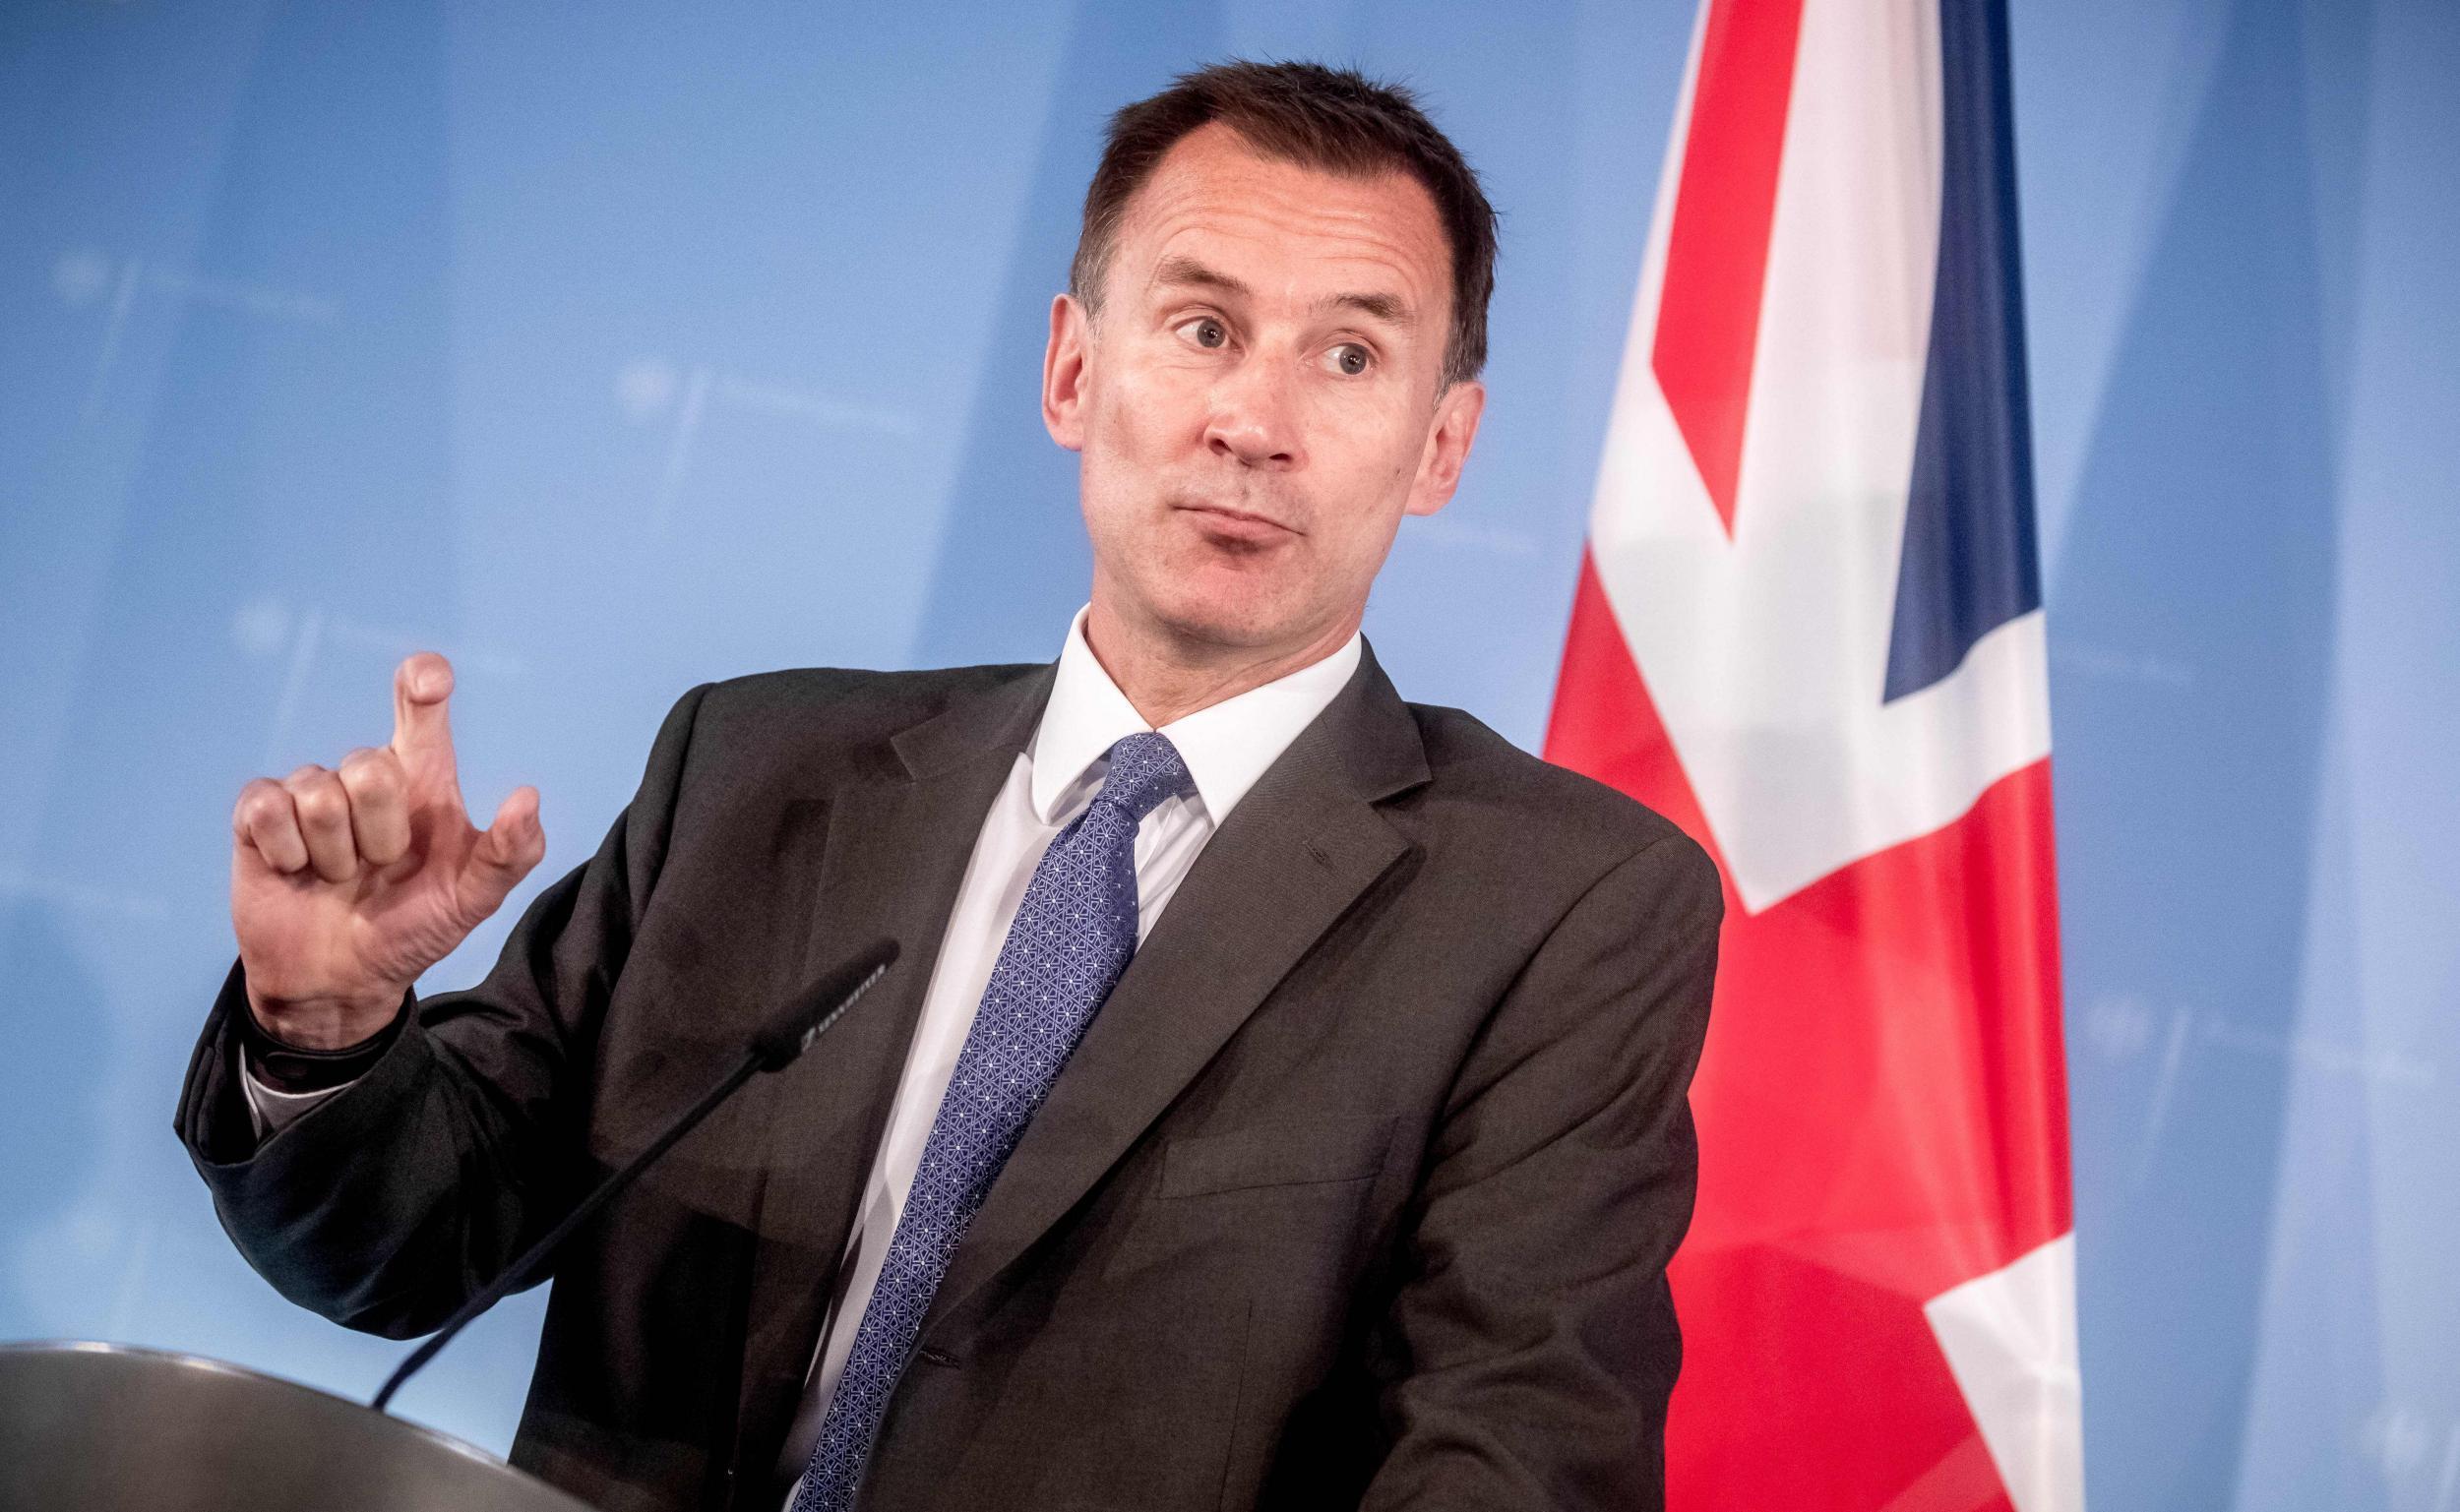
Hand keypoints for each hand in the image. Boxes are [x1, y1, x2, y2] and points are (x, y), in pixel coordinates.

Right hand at [230, 653, 545, 1048]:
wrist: (341, 981)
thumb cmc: (412, 930)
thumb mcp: (471, 902)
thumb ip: (510, 854)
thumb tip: (528, 798)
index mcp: (422, 781)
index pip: (421, 713)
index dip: (421, 683)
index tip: (427, 681)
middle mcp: (366, 777)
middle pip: (368, 767)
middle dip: (378, 835)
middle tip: (380, 870)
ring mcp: (311, 792)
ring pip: (317, 793)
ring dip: (331, 855)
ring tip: (338, 878)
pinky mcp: (259, 815)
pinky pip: (265, 806)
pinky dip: (284, 852)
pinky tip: (295, 872)